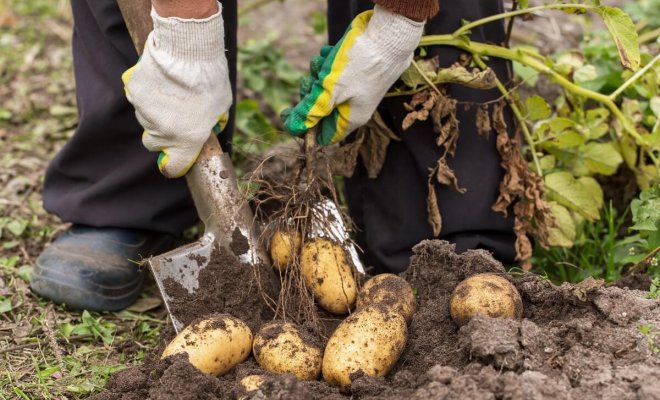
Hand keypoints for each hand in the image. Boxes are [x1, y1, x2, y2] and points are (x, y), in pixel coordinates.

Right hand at [122, 2, 230, 177]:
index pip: (172, 168)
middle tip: (176, 117)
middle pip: (154, 143)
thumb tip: (210, 127)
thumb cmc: (209, 79)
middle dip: (163, 135)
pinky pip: (138, 99)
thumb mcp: (221, 107)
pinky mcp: (133, 92)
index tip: (176, 160)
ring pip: (145, 120)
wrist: (187, 50)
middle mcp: (162, 131)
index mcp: (186, 141)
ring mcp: (144, 112)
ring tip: (171, 92)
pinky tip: (160, 81)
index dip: (174, 165)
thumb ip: (212, 123)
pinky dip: (146, 94)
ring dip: (155, 112)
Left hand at [283, 6, 423, 145]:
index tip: (292, 111)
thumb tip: (294, 128)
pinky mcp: (356, 71)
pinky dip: (327, 62)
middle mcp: (354, 107)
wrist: (389, 35)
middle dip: (311, 94)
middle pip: (321, 110)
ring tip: (324, 61)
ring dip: (318, 74)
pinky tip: (330, 52)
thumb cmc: (360, 65)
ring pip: (325, 88)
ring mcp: (356, 89)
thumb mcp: (330, 90)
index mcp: (351, 119)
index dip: (306, 127)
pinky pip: (333, 71)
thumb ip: (311, 111)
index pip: (323, 136)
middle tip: (311, 81)